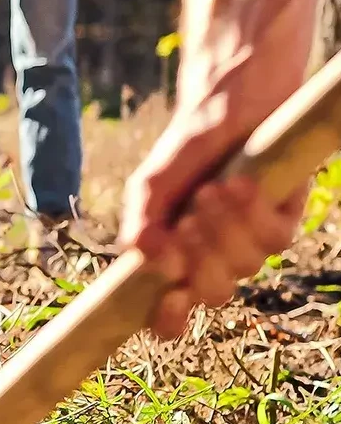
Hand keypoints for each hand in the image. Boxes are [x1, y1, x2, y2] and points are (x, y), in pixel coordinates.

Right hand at [119, 56, 307, 339]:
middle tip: (187, 223)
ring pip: (245, 267)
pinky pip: (273, 240)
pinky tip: (237, 186)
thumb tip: (139, 256)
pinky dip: (252, 215)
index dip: (167, 318)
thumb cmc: (188, 146)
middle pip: (212, 293)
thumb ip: (141, 221)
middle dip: (200, 262)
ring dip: (224, 230)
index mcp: (178, 256)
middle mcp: (215, 257)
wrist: (231, 104)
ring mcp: (251, 242)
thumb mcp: (152, 183)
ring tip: (210, 191)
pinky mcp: (285, 220)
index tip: (166, 301)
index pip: (170, 308)